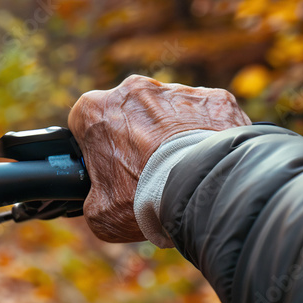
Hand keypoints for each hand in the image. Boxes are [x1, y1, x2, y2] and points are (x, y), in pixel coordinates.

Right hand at [67, 75, 249, 242]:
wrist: (201, 194)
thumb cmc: (144, 199)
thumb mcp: (99, 212)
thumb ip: (94, 196)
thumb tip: (102, 199)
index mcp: (95, 110)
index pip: (87, 122)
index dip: (99, 147)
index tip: (112, 167)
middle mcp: (132, 90)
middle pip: (130, 111)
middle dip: (137, 136)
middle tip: (150, 171)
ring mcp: (175, 91)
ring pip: (170, 111)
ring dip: (173, 135)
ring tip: (184, 170)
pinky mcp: (214, 99)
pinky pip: (207, 114)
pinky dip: (208, 134)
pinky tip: (209, 162)